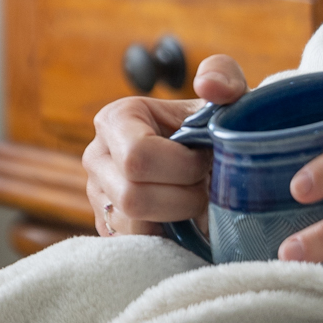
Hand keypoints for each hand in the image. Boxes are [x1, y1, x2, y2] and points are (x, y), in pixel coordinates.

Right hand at [84, 53, 247, 237]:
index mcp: (115, 119)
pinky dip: (169, 237)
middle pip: (133, 197)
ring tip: (196, 197)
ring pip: (134, 227)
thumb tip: (209, 86)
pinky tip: (185, 218)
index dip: (182, 166)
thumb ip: (224, 76)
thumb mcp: (226, 96)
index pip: (138, 158)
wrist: (213, 161)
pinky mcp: (109, 229)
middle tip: (206, 184)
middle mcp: (96, 158)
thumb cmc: (215, 127)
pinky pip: (136, 247)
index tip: (206, 159)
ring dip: (178, 217)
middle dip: (183, 196)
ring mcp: (98, 196)